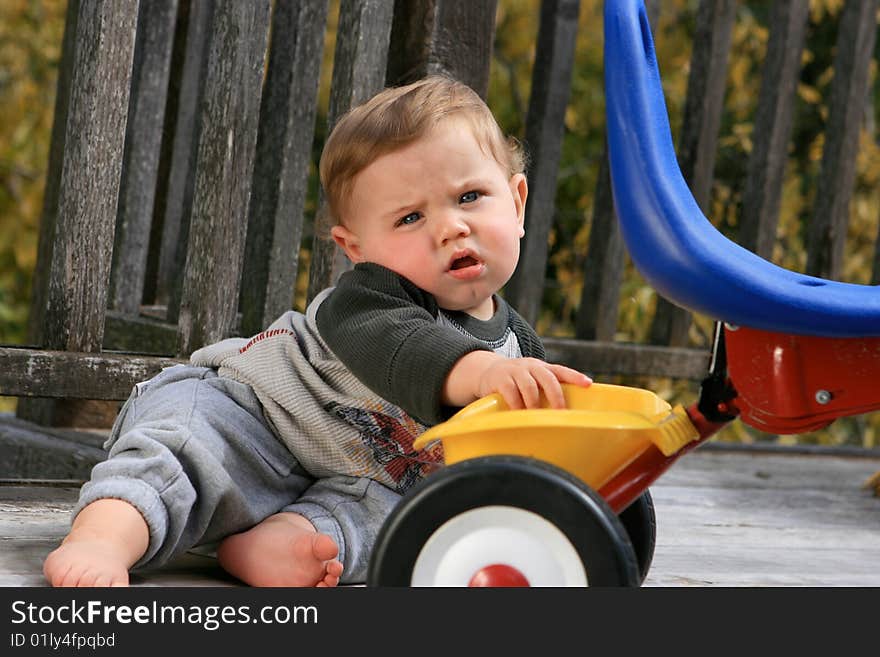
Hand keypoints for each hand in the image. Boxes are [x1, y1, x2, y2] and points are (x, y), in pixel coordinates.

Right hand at [476, 357, 591, 409]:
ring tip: (536, 416)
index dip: (575, 376)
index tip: (588, 384)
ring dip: (535, 403)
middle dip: (556, 396)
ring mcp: (515, 370)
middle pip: (548, 378)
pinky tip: (518, 413)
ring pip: (530, 386)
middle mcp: (531, 366)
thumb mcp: (532, 380)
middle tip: (560, 411)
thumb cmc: (516, 382)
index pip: (562, 370)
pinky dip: (517, 405)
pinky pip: (511, 392)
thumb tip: (563, 415)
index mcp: (542, 368)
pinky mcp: (501, 378)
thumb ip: (545, 391)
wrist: (487, 372)